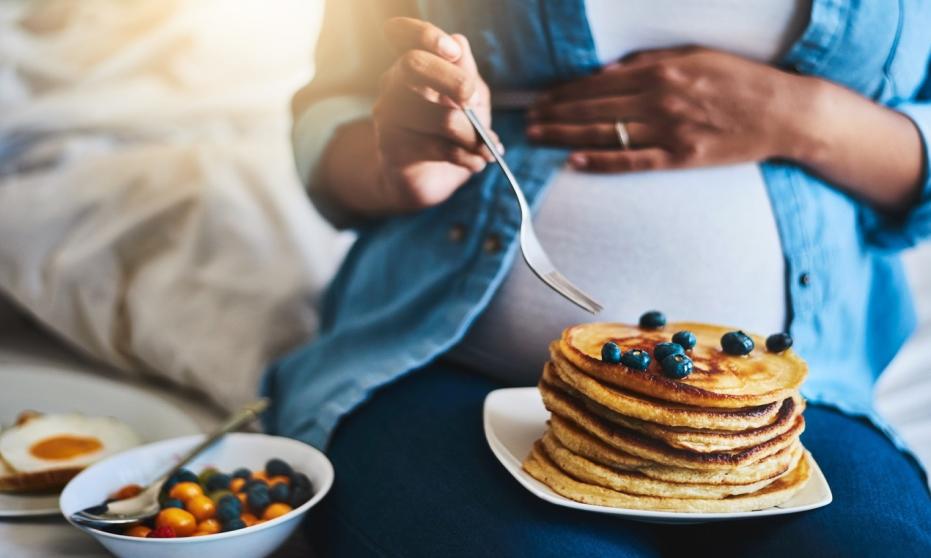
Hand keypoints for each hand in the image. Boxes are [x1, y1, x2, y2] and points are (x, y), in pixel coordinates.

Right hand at [373, 17, 497, 209]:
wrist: (427, 178)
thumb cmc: (450, 131)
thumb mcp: (468, 98)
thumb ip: (465, 71)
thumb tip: (459, 43)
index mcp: (413, 62)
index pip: (405, 34)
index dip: (426, 35)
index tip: (452, 51)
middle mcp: (394, 82)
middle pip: (415, 64)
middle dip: (455, 80)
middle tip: (473, 100)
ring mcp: (388, 113)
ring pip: (440, 117)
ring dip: (473, 136)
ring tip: (487, 148)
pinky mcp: (391, 145)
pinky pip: (438, 148)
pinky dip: (467, 157)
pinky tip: (477, 163)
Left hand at [526, 47, 811, 171]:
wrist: (784, 111)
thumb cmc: (739, 80)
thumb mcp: (695, 55)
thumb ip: (650, 61)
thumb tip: (608, 71)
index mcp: (661, 70)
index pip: (599, 83)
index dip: (565, 92)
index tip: (541, 98)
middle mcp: (660, 98)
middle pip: (594, 107)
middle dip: (556, 113)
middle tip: (527, 120)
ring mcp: (669, 129)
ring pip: (605, 132)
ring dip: (566, 134)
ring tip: (538, 137)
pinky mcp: (681, 157)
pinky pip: (632, 160)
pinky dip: (601, 161)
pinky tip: (574, 161)